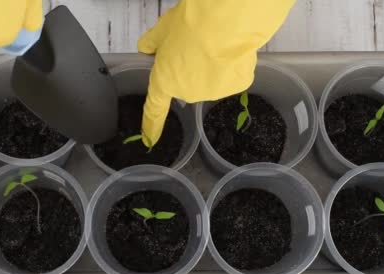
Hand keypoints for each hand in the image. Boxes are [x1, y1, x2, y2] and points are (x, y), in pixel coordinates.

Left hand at [138, 0, 294, 145]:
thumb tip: (146, 47)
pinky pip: (233, 74)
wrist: (226, 24)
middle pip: (187, 83)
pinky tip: (234, 48)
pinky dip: (233, 62)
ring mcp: (213, 92)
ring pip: (212, 79)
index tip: (149, 139)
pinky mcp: (236, 85)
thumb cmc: (190, 24)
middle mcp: (187, 93)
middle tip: (197, 44)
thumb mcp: (163, 29)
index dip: (151, 125)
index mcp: (164, 82)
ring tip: (217, 42)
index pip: (154, 109)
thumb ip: (152, 42)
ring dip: (213, 65)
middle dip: (190, 68)